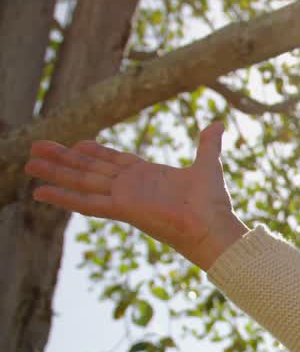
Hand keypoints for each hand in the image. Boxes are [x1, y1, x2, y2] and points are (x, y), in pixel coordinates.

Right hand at [24, 122, 246, 269]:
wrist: (214, 226)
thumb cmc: (213, 203)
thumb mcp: (208, 165)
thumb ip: (208, 145)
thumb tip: (218, 125)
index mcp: (148, 176)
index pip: (113, 161)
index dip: (94, 152)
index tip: (76, 143)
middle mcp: (131, 186)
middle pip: (89, 169)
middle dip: (63, 158)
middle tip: (36, 148)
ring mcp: (124, 197)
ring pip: (81, 181)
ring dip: (54, 172)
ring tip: (28, 164)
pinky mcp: (122, 209)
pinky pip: (86, 202)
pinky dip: (62, 197)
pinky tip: (39, 193)